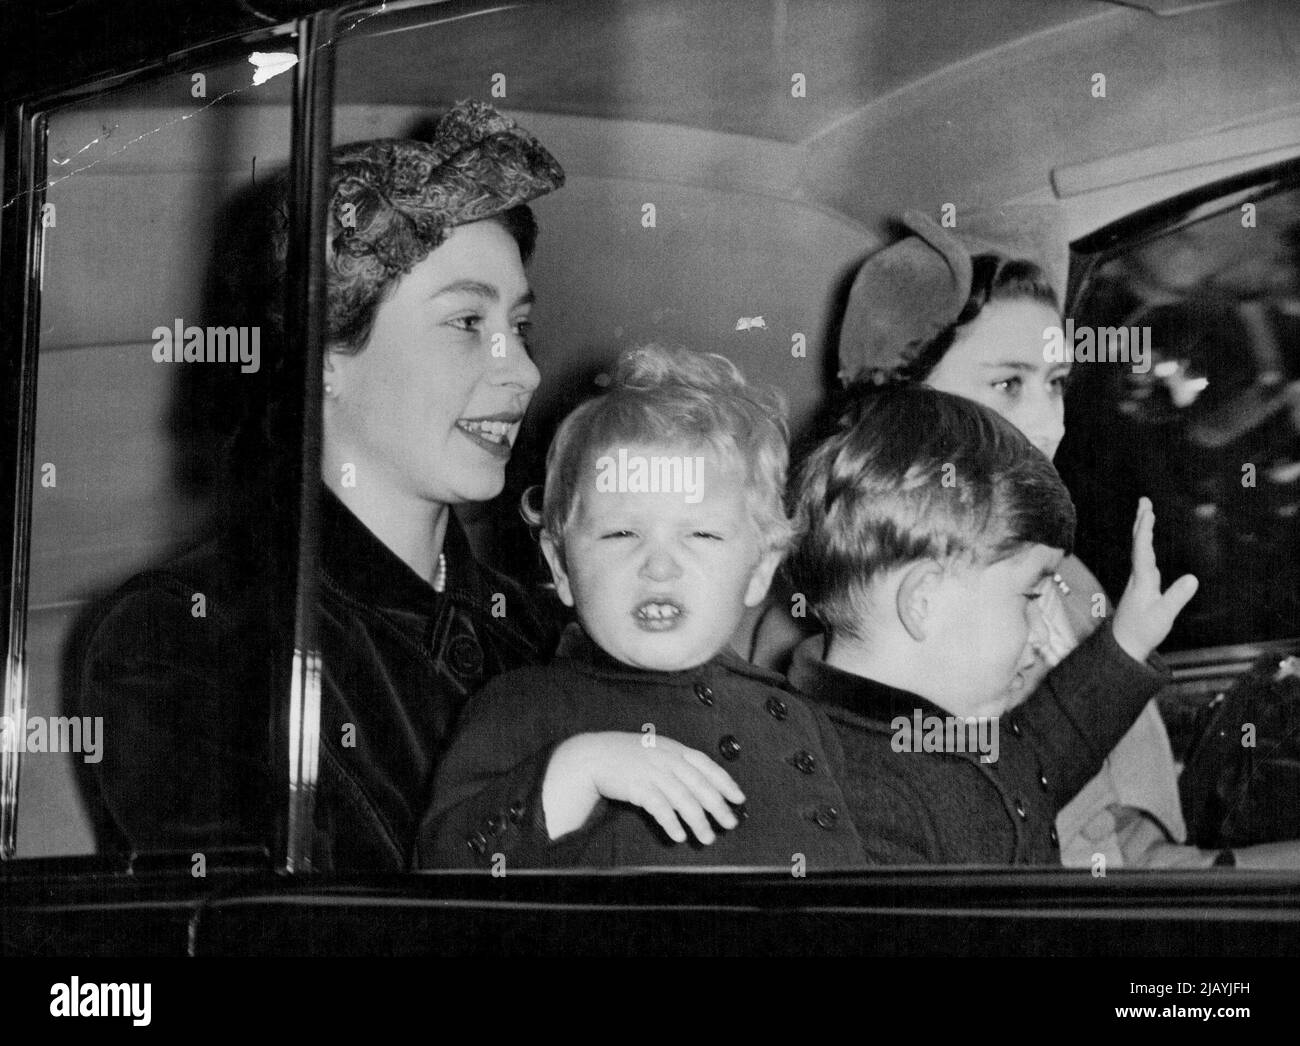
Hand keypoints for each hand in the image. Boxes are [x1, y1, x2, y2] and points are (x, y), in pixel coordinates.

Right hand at [542, 732, 744, 842]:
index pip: (707, 765)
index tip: (739, 799)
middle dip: (718, 807)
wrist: (593, 755)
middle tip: (730, 824)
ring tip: (707, 838)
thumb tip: (703, 785)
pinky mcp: (637, 787)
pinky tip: (678, 835)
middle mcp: (667, 759)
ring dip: (697, 821)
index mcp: (674, 748)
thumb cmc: (627, 755)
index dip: (725, 782)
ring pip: (683, 799)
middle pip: (699, 785)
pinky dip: (670, 822)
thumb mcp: (656, 750)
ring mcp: (652, 772)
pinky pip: (659, 807)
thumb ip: (677, 762)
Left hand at [1112, 497, 1197, 663]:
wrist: (1124, 645)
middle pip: (1138, 544)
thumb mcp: (1163, 616)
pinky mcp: (1141, 586)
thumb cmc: (1142, 631)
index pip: (1143, 550)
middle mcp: (1138, 576)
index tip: (1148, 512)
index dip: (1145, 531)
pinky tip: (1147, 542)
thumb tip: (1193, 578)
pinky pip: (1142, 558)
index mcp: (1142, 580)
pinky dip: (1145, 544)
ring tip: (1146, 512)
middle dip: (1142, 521)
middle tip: (1144, 500)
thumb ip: (1177, 597)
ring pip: (1139, 550)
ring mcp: (1138, 580)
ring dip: (1142, 530)